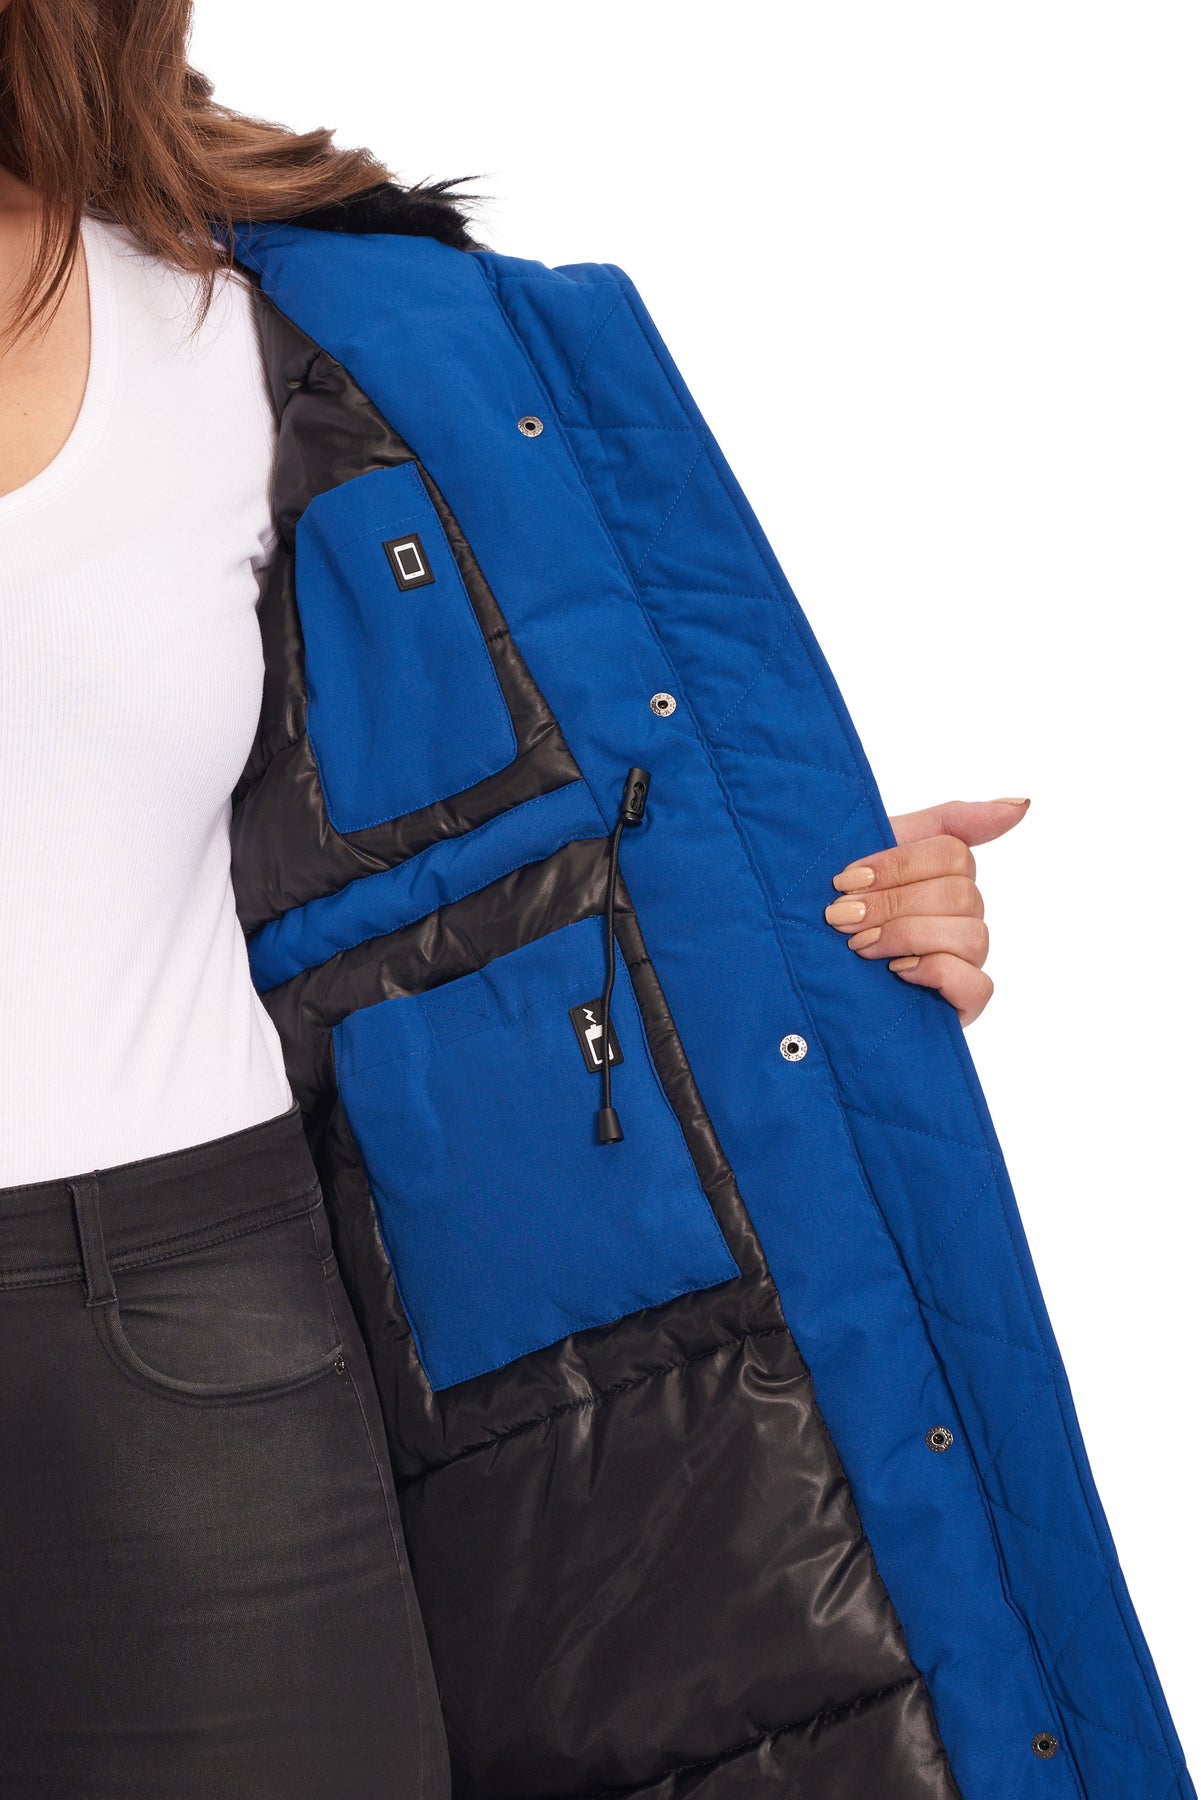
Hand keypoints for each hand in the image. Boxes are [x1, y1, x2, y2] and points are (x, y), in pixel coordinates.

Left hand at [824, 798, 1030, 1025]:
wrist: (797, 969)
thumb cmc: (841, 907)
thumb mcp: (877, 849)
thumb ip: (948, 822)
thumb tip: (1022, 804)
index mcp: (946, 876)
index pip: (954, 853)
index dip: (897, 865)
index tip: (845, 879)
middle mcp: (963, 917)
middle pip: (960, 893)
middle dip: (891, 904)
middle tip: (840, 917)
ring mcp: (967, 961)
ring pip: (971, 934)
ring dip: (906, 936)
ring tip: (859, 946)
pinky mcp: (964, 1003)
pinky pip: (977, 984)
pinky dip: (934, 971)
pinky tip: (896, 971)